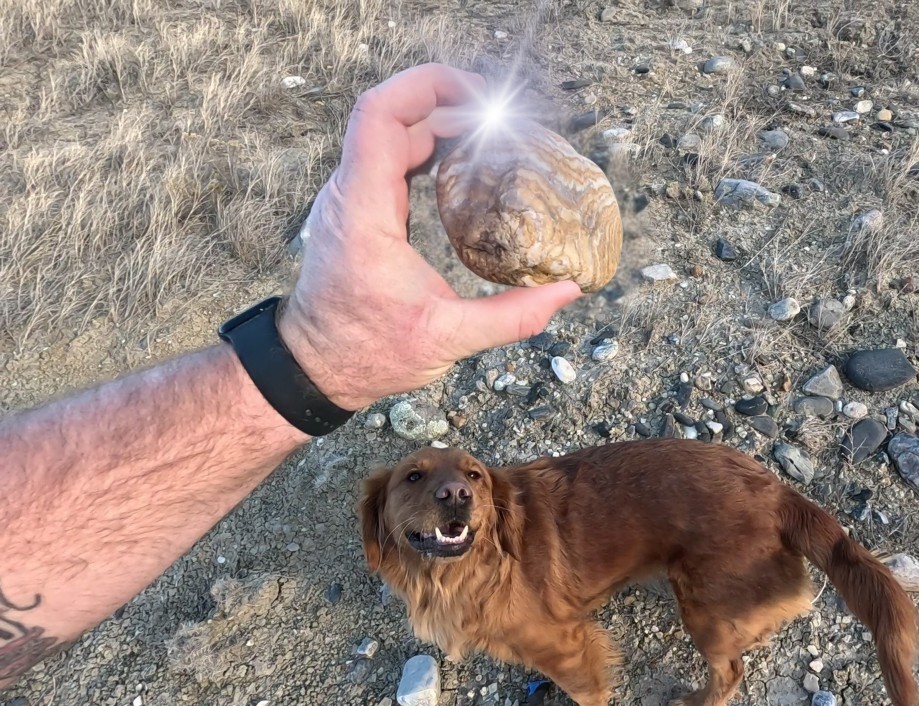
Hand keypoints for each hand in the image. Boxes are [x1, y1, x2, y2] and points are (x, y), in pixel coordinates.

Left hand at [277, 64, 582, 409]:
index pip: (380, 115)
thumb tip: (567, 292)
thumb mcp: (446, 340)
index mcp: (365, 211)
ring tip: (490, 136)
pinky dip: (428, 148)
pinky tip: (465, 165)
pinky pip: (390, 156)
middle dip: (447, 102)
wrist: (314, 367)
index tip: (478, 100)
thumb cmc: (367, 352)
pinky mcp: (360, 210)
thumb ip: (511, 316)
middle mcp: (351, 193)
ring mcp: (352, 198)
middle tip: (502, 120)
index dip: (426, 87)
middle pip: (392, 115)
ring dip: (439, 123)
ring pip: (391, 133)